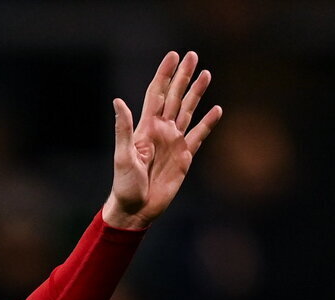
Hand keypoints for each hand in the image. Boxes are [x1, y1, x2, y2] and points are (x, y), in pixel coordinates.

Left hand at [102, 51, 221, 229]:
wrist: (136, 209)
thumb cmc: (125, 185)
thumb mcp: (123, 155)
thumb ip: (124, 128)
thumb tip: (118, 101)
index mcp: (146, 128)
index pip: (156, 94)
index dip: (164, 75)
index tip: (173, 56)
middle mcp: (161, 131)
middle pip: (174, 97)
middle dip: (183, 76)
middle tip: (192, 55)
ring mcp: (174, 142)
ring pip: (188, 111)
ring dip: (196, 94)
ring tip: (206, 74)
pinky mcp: (184, 157)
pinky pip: (199, 136)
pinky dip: (208, 123)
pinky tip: (216, 110)